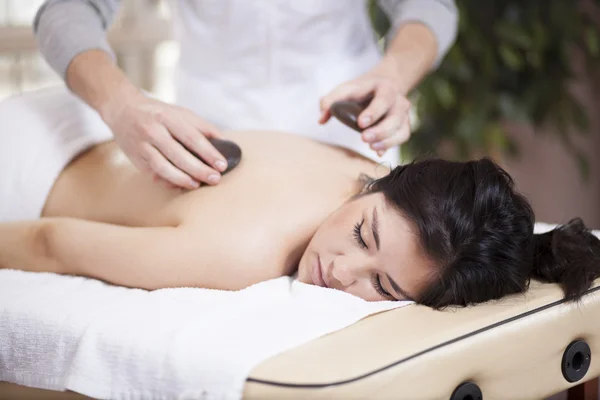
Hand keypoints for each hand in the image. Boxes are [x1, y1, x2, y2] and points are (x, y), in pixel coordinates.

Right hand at [102, 91, 227, 188]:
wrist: (122, 110)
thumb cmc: (158, 113)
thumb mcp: (181, 113)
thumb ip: (203, 127)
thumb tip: (226, 143)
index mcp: (167, 117)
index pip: (192, 137)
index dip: (208, 153)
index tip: (221, 164)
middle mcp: (152, 131)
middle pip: (178, 155)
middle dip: (199, 169)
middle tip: (214, 178)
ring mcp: (142, 146)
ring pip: (163, 168)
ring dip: (182, 179)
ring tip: (197, 184)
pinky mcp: (136, 159)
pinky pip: (153, 175)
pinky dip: (169, 182)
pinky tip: (182, 185)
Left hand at [319, 61, 410, 156]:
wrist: (385, 85)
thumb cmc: (362, 90)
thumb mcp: (346, 89)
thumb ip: (330, 101)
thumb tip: (321, 119)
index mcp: (384, 88)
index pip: (383, 99)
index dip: (373, 112)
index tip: (361, 123)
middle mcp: (398, 101)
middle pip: (395, 117)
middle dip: (380, 130)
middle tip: (364, 138)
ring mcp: (403, 114)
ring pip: (402, 129)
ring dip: (387, 141)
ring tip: (372, 147)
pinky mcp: (404, 126)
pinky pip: (403, 137)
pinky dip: (392, 146)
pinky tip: (378, 152)